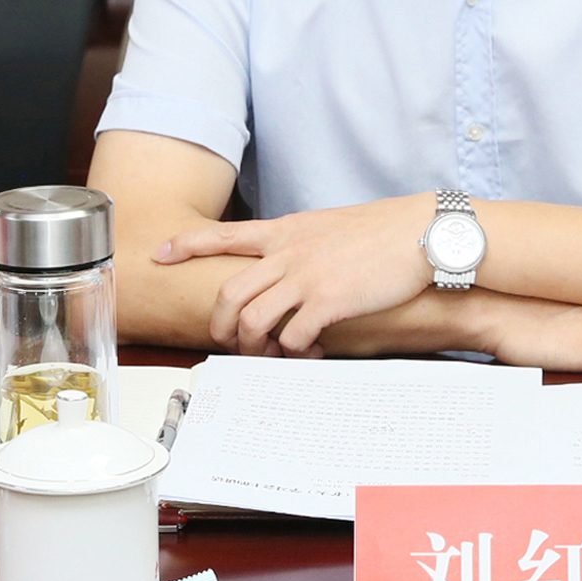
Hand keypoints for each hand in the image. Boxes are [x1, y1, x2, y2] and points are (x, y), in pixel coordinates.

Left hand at [154, 195, 435, 354]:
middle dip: (220, 323)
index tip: (161, 252)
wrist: (421, 231)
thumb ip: (302, 242)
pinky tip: (306, 354)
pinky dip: (292, 353)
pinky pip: (292, 336)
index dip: (188, 244)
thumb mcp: (331, 225)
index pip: (225, 235)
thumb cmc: (383, 230)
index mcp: (287, 230)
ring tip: (268, 355)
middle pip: (229, 291)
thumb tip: (290, 261)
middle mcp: (289, 252)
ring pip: (253, 319)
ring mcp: (306, 276)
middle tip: (229, 340)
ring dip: (254, 346)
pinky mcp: (328, 301)